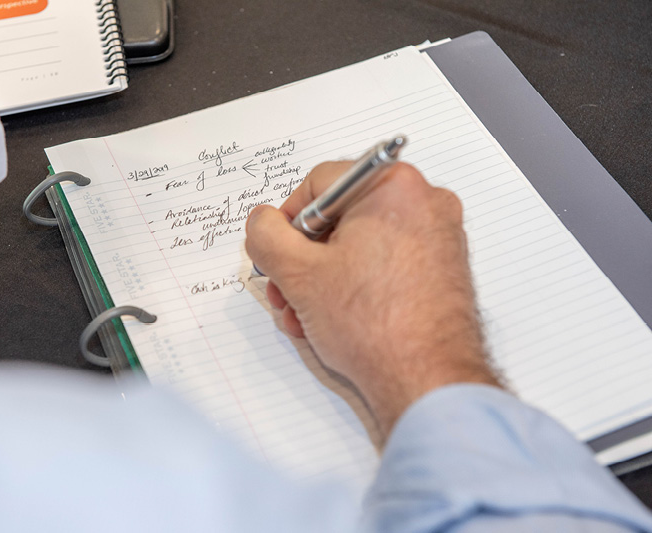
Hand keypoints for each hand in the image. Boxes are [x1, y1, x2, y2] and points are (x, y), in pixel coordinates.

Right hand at [245, 161, 500, 433]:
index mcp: (393, 185)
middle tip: (285, 290)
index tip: (274, 250)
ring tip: (303, 316)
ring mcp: (438, 238)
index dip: (286, 220)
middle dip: (303, 259)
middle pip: (340, 218)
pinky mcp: (442, 270)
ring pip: (359, 246)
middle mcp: (424, 203)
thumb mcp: (298, 273)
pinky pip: (384, 265)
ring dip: (322, 279)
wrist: (428, 379)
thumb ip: (267, 236)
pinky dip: (354, 286)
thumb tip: (261, 222)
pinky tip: (331, 321)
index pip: (320, 183)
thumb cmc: (374, 324)